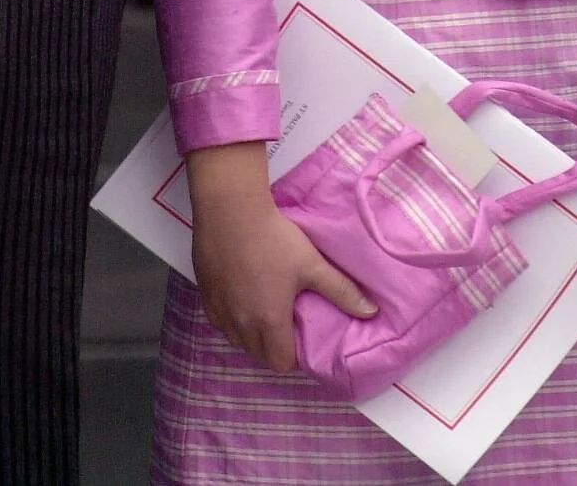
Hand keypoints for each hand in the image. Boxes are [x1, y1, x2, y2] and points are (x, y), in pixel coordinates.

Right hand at [186, 142, 375, 372]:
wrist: (231, 212)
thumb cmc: (275, 239)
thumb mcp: (312, 264)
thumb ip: (341, 290)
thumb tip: (371, 311)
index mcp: (269, 321)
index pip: (281, 363)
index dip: (294, 356)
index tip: (301, 336)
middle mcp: (240, 325)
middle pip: (258, 355)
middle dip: (274, 346)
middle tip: (287, 322)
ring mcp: (219, 312)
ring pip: (237, 341)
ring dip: (252, 334)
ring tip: (265, 309)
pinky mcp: (205, 296)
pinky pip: (219, 322)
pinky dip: (232, 318)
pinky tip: (243, 295)